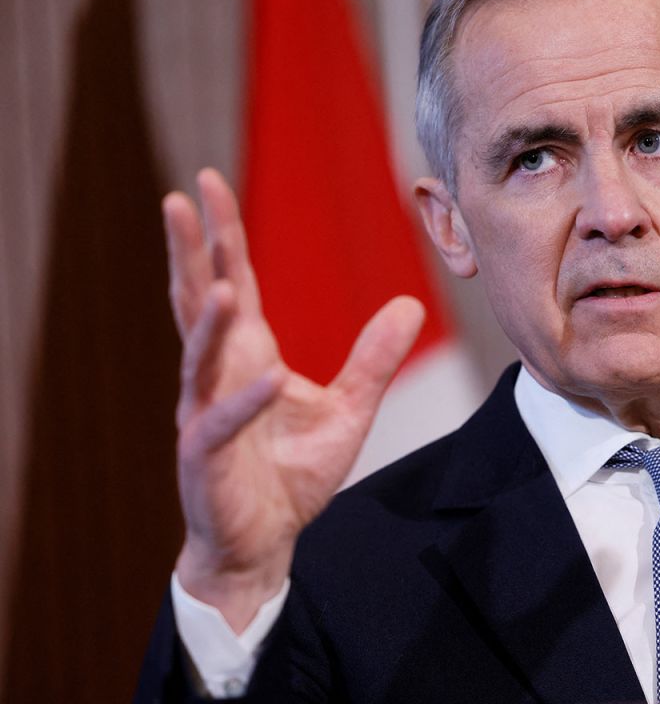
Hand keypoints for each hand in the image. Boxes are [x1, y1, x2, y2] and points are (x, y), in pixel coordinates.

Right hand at [165, 168, 423, 631]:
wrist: (264, 541)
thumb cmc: (292, 474)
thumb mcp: (349, 409)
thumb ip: (374, 359)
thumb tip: (410, 303)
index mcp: (247, 356)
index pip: (232, 282)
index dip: (222, 236)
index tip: (209, 184)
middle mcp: (218, 375)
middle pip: (199, 301)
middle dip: (191, 251)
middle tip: (183, 197)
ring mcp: (206, 412)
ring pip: (199, 355)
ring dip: (208, 318)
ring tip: (218, 278)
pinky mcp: (205, 456)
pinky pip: (222, 421)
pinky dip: (245, 400)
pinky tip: (268, 377)